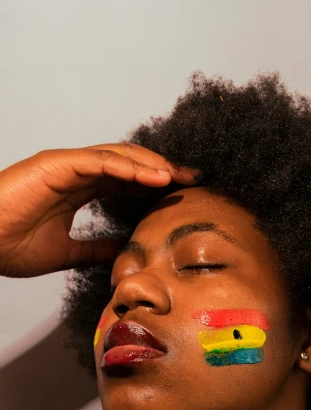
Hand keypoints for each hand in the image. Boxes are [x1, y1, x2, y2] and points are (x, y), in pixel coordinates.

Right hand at [0, 142, 198, 277]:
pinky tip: (155, 175)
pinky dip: (129, 165)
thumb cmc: (10, 245)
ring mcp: (67, 166)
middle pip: (130, 163)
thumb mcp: (68, 252)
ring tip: (181, 176)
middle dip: (163, 170)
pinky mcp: (58, 164)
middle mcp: (76, 173)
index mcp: (78, 189)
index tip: (182, 196)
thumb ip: (95, 248)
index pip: (126, 180)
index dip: (155, 185)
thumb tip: (123, 252)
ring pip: (120, 156)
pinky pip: (101, 160)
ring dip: (153, 164)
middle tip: (194, 180)